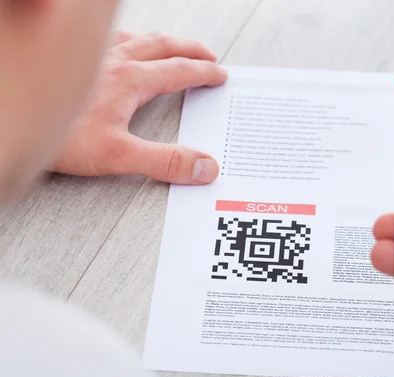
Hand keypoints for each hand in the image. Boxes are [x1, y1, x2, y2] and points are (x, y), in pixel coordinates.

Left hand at [50, 32, 226, 183]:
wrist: (14, 123)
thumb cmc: (60, 138)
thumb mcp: (118, 156)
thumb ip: (164, 162)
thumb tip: (203, 167)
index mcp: (130, 80)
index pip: (179, 71)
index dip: (203, 73)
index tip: (219, 75)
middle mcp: (114, 62)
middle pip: (163, 46)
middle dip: (190, 50)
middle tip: (209, 56)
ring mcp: (94, 58)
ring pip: (138, 39)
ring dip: (163, 42)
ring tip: (176, 48)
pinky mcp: (76, 61)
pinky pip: (112, 41)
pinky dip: (131, 42)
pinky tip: (126, 49)